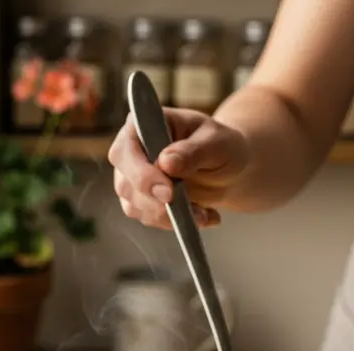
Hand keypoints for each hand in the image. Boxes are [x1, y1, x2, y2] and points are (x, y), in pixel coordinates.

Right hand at [108, 108, 249, 230]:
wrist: (228, 169)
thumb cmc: (220, 146)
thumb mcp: (216, 143)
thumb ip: (193, 151)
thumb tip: (166, 162)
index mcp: (143, 125)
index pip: (125, 150)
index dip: (141, 174)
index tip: (168, 192)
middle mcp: (131, 152)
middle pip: (125, 184)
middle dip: (155, 202)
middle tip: (188, 209)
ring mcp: (133, 179)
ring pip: (135, 207)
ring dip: (169, 216)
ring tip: (204, 212)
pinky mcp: (141, 202)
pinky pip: (149, 219)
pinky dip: (175, 223)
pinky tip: (202, 215)